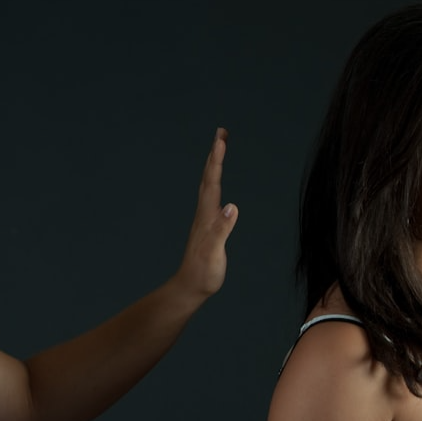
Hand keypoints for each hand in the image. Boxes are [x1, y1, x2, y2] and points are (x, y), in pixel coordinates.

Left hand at [171, 127, 237, 295]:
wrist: (190, 288)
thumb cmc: (203, 273)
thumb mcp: (214, 253)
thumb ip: (222, 230)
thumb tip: (231, 207)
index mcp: (207, 216)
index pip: (213, 181)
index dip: (217, 159)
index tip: (221, 138)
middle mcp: (204, 213)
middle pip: (209, 177)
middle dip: (215, 153)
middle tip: (222, 132)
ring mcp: (204, 219)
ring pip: (208, 184)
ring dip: (214, 165)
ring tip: (219, 149)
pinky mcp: (207, 226)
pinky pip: (211, 196)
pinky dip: (214, 182)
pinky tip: (216, 184)